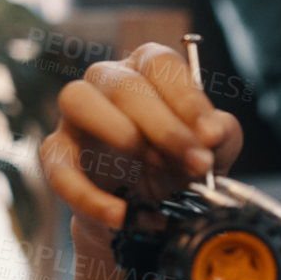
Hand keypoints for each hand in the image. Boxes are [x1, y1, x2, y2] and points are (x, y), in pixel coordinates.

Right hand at [41, 42, 243, 230]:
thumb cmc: (180, 165)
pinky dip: (87, 194)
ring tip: (152, 166)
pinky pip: (58, 166)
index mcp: (148, 70)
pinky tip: (119, 214)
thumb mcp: (213, 151)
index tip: (211, 136)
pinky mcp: (57, 154)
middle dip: (165, 128)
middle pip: (124, 84)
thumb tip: (216, 130)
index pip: (161, 64)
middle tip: (196, 164)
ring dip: (118, 132)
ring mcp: (76, 116)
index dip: (187, 98)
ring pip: (77, 100)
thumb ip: (223, 136)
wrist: (150, 212)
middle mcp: (108, 80)